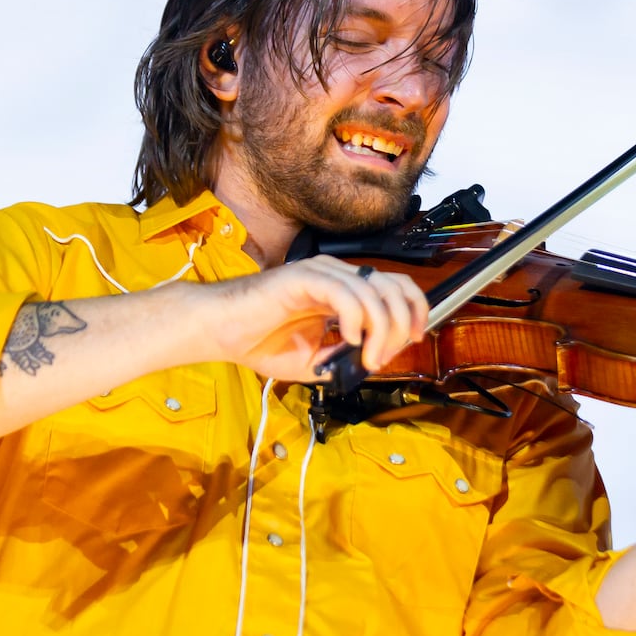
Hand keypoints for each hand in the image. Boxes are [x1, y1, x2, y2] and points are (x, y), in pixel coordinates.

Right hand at [194, 255, 428, 381]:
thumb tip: (374, 359)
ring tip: (366, 357)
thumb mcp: (315, 361)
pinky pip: (345, 293)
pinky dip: (356, 319)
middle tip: (382, 357)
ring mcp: (321, 273)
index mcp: (343, 290)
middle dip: (401, 325)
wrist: (220, 331)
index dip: (415, 310)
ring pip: (373, 293)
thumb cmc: (259, 341)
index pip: (396, 286)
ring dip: (379, 331)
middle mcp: (337, 276)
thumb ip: (344, 359)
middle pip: (394, 287)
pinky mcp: (303, 277)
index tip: (414, 339)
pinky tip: (348, 339)